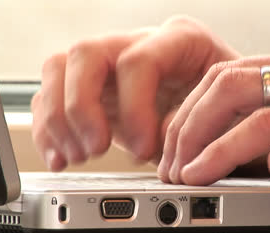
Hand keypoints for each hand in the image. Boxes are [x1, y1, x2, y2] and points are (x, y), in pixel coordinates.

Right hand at [31, 16, 239, 170]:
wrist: (213, 106)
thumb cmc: (222, 106)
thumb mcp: (219, 113)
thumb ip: (190, 124)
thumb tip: (158, 149)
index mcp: (178, 39)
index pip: (137, 61)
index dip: (134, 109)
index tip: (143, 150)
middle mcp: (135, 42)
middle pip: (85, 54)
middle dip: (82, 108)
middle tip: (95, 149)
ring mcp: (108, 62)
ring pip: (57, 69)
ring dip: (58, 120)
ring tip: (77, 157)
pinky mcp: (88, 86)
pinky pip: (50, 97)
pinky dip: (47, 130)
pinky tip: (60, 157)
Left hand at [158, 39, 269, 184]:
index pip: (234, 75)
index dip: (196, 110)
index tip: (180, 144)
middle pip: (222, 77)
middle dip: (184, 121)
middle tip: (169, 162)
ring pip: (231, 90)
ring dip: (193, 132)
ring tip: (178, 170)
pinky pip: (264, 125)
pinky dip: (223, 150)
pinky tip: (201, 173)